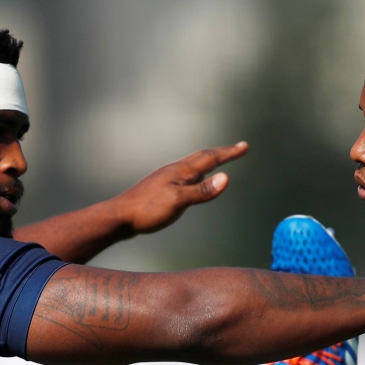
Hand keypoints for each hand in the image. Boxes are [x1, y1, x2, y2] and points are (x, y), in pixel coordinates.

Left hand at [110, 142, 247, 234]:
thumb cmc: (147, 210)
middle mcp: (174, 172)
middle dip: (221, 154)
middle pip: (202, 157)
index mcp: (181, 172)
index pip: (210, 159)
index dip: (229, 153)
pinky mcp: (160, 189)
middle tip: (237, 150)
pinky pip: (185, 176)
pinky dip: (197, 174)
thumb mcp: (178, 201)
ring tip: (217, 161)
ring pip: (192, 166)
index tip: (244, 146)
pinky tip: (191, 182)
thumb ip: (202, 191)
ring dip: (208, 161)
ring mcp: (166, 179)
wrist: (119, 217)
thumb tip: (226, 178)